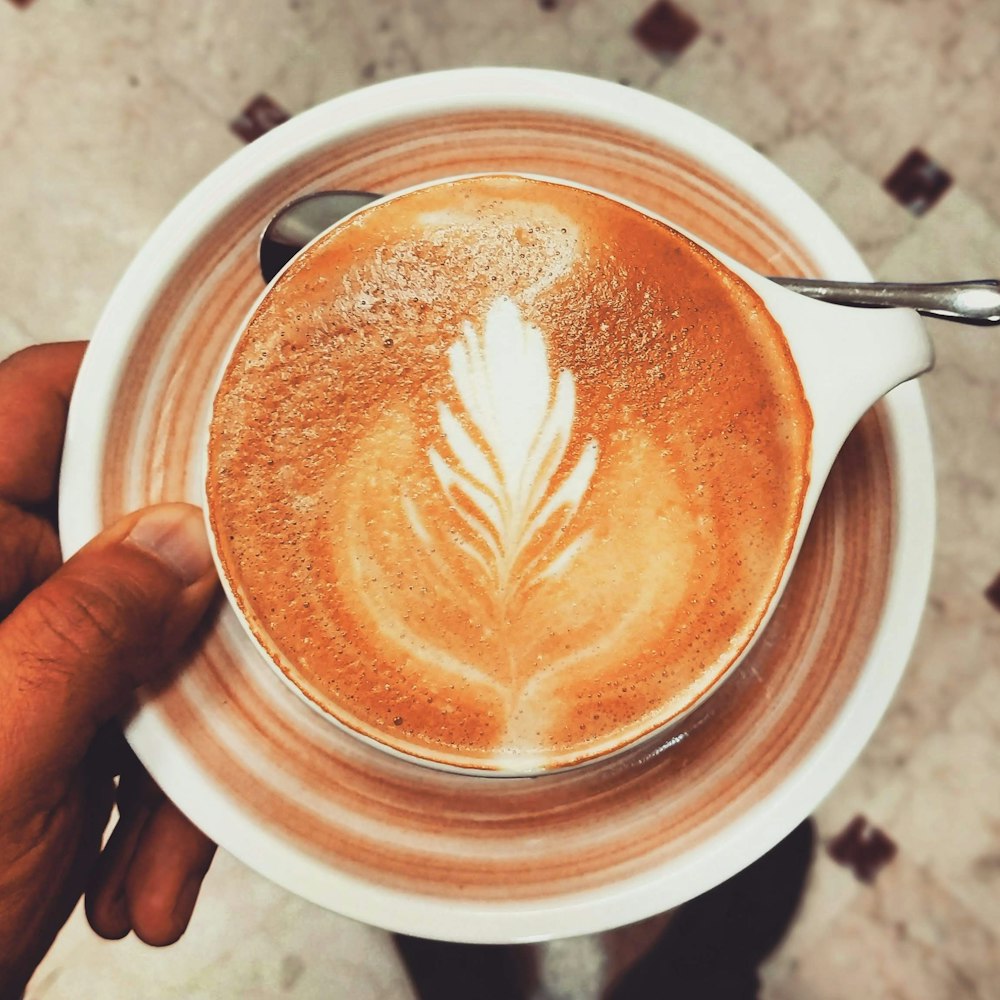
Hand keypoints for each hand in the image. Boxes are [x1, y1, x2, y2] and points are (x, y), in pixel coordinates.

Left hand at [0, 344, 219, 996]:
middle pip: (122, 542)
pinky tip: (135, 871)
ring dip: (176, 749)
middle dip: (184, 638)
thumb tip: (179, 539)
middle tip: (209, 705)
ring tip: (154, 857)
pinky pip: (131, 712)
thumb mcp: (4, 748)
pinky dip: (154, 793)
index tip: (231, 412)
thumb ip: (93, 624)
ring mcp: (11, 656)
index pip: (35, 404)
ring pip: (144, 640)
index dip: (133, 394)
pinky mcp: (41, 718)